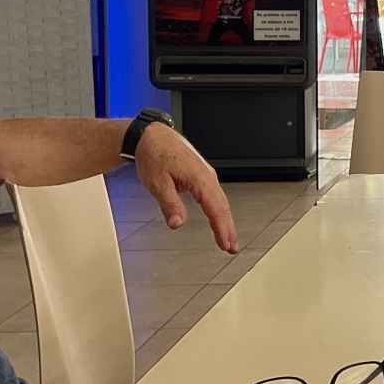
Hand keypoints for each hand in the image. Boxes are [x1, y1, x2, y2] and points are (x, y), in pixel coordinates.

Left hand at [133, 125, 237, 253]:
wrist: (152, 136)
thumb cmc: (155, 154)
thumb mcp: (157, 183)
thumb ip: (170, 204)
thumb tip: (178, 223)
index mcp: (200, 178)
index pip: (215, 208)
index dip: (222, 228)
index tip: (226, 244)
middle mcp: (207, 176)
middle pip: (223, 206)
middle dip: (228, 228)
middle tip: (232, 247)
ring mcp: (206, 175)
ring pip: (220, 201)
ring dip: (225, 221)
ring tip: (228, 238)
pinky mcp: (201, 175)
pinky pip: (215, 195)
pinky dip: (219, 210)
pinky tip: (218, 218)